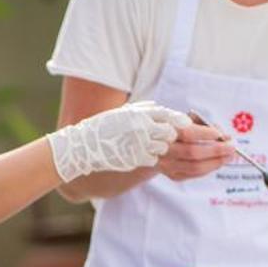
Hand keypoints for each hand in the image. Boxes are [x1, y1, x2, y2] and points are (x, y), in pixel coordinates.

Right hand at [47, 101, 185, 182]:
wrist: (82, 146)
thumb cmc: (101, 128)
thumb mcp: (120, 112)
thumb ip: (141, 109)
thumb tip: (159, 107)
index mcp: (137, 114)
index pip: (166, 114)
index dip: (178, 120)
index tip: (185, 124)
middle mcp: (140, 128)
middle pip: (169, 132)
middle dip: (169, 136)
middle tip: (164, 138)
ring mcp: (138, 144)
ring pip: (163, 147)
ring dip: (160, 148)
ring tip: (149, 147)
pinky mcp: (135, 159)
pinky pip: (153, 160)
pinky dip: (150, 158)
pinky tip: (140, 155)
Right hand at [155, 121, 236, 180]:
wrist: (140, 142)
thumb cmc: (163, 125)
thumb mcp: (173, 115)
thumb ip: (197, 121)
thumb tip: (223, 134)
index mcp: (161, 130)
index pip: (186, 133)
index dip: (204, 134)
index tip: (218, 133)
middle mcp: (161, 149)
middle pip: (192, 152)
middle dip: (216, 150)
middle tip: (232, 146)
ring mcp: (165, 164)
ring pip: (194, 167)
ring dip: (216, 162)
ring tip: (230, 156)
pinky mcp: (170, 174)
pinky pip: (193, 174)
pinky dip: (208, 169)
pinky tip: (217, 162)